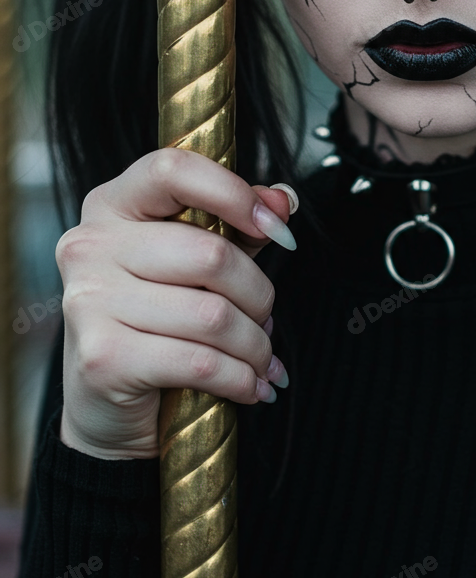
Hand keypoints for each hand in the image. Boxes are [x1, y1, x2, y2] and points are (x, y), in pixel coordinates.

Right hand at [56, 148, 297, 458]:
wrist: (106, 408)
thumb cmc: (155, 324)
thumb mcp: (192, 265)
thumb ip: (235, 226)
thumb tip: (283, 200)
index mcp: (111, 206)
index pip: (174, 169)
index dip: (234, 193)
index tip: (275, 229)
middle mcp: (90, 246)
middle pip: (210, 254)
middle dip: (259, 295)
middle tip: (266, 319)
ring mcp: (89, 301)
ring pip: (212, 316)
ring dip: (255, 346)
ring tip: (261, 359)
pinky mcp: (102, 357)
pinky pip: (200, 362)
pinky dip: (240, 379)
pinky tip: (249, 385)